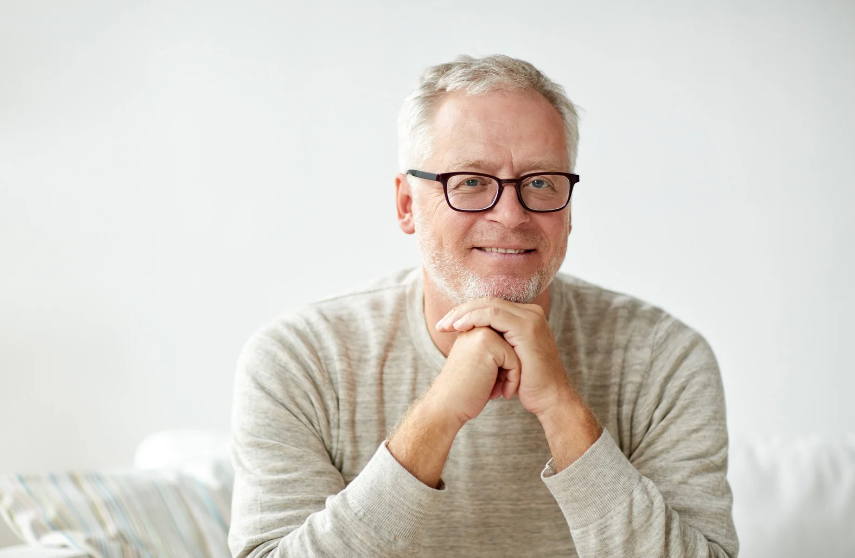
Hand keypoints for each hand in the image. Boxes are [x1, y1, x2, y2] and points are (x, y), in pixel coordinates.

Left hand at [436, 297, 570, 416]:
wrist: (550, 400)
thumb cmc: (527, 384)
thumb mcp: (509, 358)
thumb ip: (497, 343)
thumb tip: (472, 338)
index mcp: (526, 317)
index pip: (491, 306)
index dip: (466, 312)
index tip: (446, 325)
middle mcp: (530, 313)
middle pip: (488, 301)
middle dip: (461, 311)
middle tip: (441, 324)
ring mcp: (530, 318)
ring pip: (489, 304)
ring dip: (463, 314)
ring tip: (446, 326)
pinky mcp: (526, 328)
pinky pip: (494, 315)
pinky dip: (474, 318)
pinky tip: (460, 327)